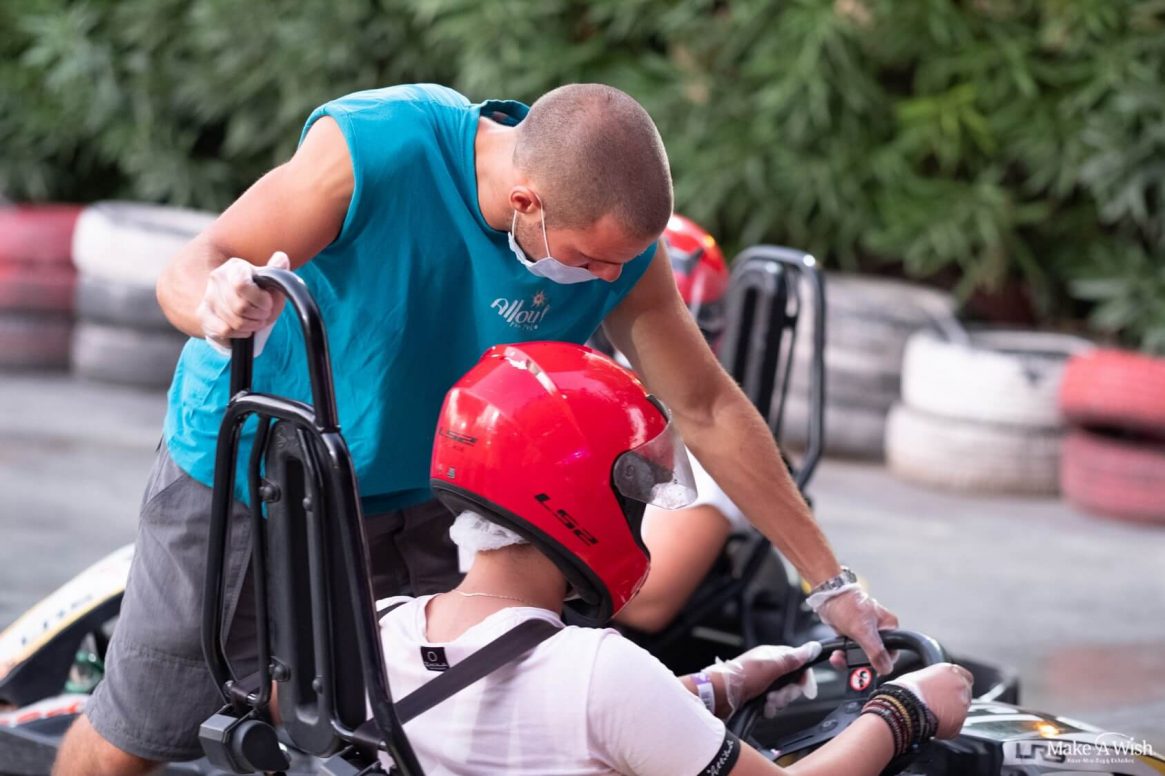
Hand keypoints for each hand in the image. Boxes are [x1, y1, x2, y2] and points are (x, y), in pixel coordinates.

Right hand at [197, 252, 289, 350]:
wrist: (242, 308)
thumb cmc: (260, 293)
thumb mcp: (272, 283)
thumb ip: (277, 271)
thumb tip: (281, 258)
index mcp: (235, 267)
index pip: (242, 285)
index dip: (260, 299)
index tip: (268, 303)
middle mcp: (217, 278)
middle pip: (240, 307)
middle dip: (259, 315)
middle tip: (264, 314)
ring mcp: (208, 297)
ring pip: (234, 321)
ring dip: (251, 325)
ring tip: (256, 320)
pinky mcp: (203, 315)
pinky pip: (224, 330)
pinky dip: (240, 333)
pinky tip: (244, 328)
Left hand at [704, 641, 820, 716]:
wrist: (720, 695)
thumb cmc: (742, 677)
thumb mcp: (770, 667)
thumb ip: (791, 659)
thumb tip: (811, 648)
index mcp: (772, 656)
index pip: (797, 662)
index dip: (804, 675)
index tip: (807, 689)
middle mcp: (769, 668)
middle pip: (792, 681)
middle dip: (788, 692)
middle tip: (778, 695)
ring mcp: (763, 682)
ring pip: (783, 694)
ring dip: (778, 701)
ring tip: (768, 701)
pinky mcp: (758, 696)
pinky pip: (773, 704)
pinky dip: (770, 708)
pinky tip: (763, 708)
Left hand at [816, 587, 897, 674]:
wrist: (827, 596)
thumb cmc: (847, 605)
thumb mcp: (863, 630)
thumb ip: (875, 651)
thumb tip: (885, 668)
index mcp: (888, 626)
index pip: (892, 652)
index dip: (881, 663)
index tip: (870, 668)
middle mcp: (879, 630)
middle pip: (875, 657)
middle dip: (860, 662)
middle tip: (849, 663)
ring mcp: (865, 633)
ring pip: (861, 656)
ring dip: (848, 660)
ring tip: (840, 657)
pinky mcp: (852, 635)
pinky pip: (850, 652)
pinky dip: (842, 655)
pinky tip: (837, 654)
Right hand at [887, 663, 973, 738]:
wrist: (903, 707)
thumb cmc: (906, 689)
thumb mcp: (921, 675)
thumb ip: (936, 679)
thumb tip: (934, 685)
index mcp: (952, 671)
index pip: (966, 677)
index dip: (957, 684)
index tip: (951, 689)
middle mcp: (961, 687)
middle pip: (964, 694)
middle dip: (954, 699)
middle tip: (938, 703)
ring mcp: (962, 706)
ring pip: (960, 711)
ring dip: (950, 713)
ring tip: (932, 713)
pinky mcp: (958, 724)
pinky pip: (954, 726)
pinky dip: (946, 727)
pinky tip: (932, 723)